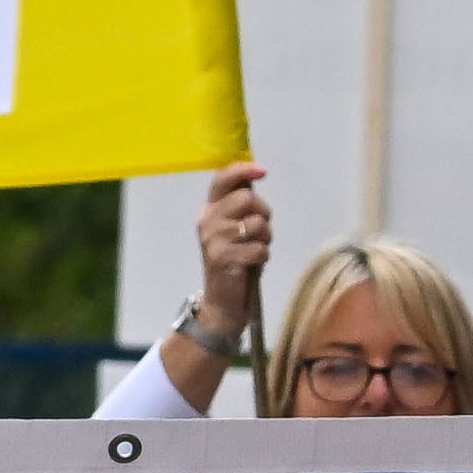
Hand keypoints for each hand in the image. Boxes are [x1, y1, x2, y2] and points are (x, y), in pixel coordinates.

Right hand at [185, 168, 272, 330]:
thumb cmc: (235, 261)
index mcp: (209, 210)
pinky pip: (259, 248)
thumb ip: (242, 205)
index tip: (263, 171)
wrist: (222, 302)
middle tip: (261, 230)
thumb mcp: (236, 229)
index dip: (243, 170)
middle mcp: (207, 221)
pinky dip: (263, 256)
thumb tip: (254, 176)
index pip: (222, 179)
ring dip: (266, 238)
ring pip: (257, 223)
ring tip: (256, 249)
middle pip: (247, 198)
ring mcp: (213, 240)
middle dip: (264, 212)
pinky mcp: (222, 259)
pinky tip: (252, 265)